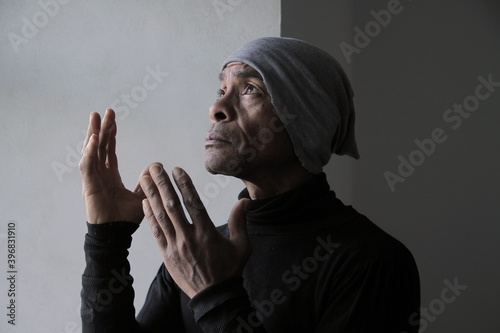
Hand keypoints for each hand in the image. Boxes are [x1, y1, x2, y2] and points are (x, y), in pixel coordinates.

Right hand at [80, 109, 145, 223]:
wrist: (116, 235)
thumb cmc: (126, 219)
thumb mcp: (140, 196)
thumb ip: (145, 182)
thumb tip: (154, 168)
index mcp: (109, 176)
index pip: (108, 150)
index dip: (110, 135)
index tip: (112, 119)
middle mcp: (99, 174)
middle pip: (98, 146)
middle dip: (101, 128)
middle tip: (104, 111)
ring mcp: (92, 179)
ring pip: (91, 151)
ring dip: (92, 134)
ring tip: (95, 117)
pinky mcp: (88, 186)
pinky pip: (87, 166)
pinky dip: (89, 152)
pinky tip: (92, 139)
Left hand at [139, 164, 250, 297]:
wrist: (214, 296)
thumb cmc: (229, 269)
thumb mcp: (242, 245)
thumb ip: (240, 221)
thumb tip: (244, 200)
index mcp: (206, 232)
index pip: (194, 203)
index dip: (184, 185)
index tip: (177, 170)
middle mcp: (189, 237)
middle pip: (173, 206)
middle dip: (163, 184)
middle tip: (154, 167)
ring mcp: (175, 246)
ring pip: (161, 216)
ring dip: (151, 196)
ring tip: (144, 180)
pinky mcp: (166, 255)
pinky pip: (156, 232)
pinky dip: (150, 217)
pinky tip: (144, 203)